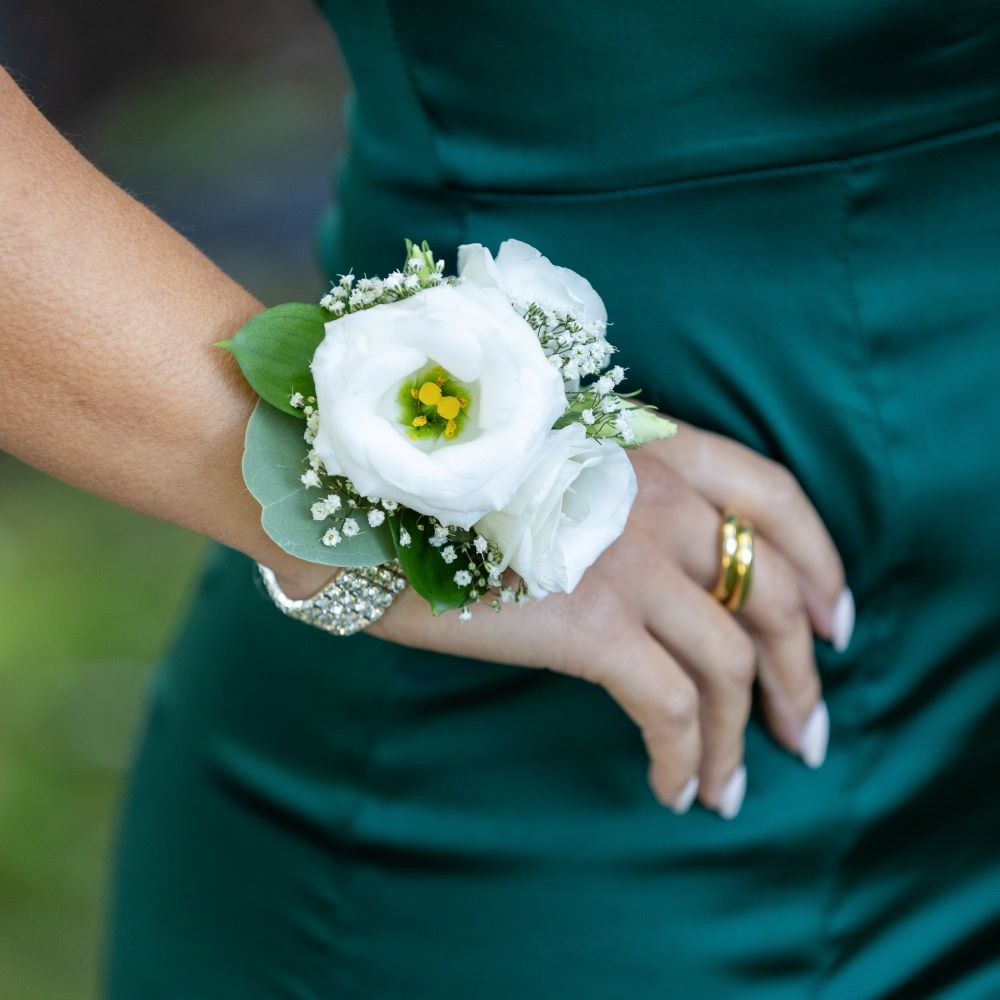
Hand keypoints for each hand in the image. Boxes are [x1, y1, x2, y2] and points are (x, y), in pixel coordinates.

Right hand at [360, 419, 852, 817]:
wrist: (359, 507)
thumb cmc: (438, 487)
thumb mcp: (549, 468)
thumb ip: (617, 496)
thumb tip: (662, 578)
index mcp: (653, 449)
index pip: (773, 497)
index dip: (821, 562)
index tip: (833, 625)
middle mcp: (657, 498)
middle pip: (770, 592)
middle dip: (801, 672)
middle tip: (807, 731)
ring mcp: (629, 559)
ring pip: (730, 662)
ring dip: (743, 736)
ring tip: (731, 787)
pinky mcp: (589, 624)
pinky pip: (670, 706)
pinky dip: (686, 756)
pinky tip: (673, 790)